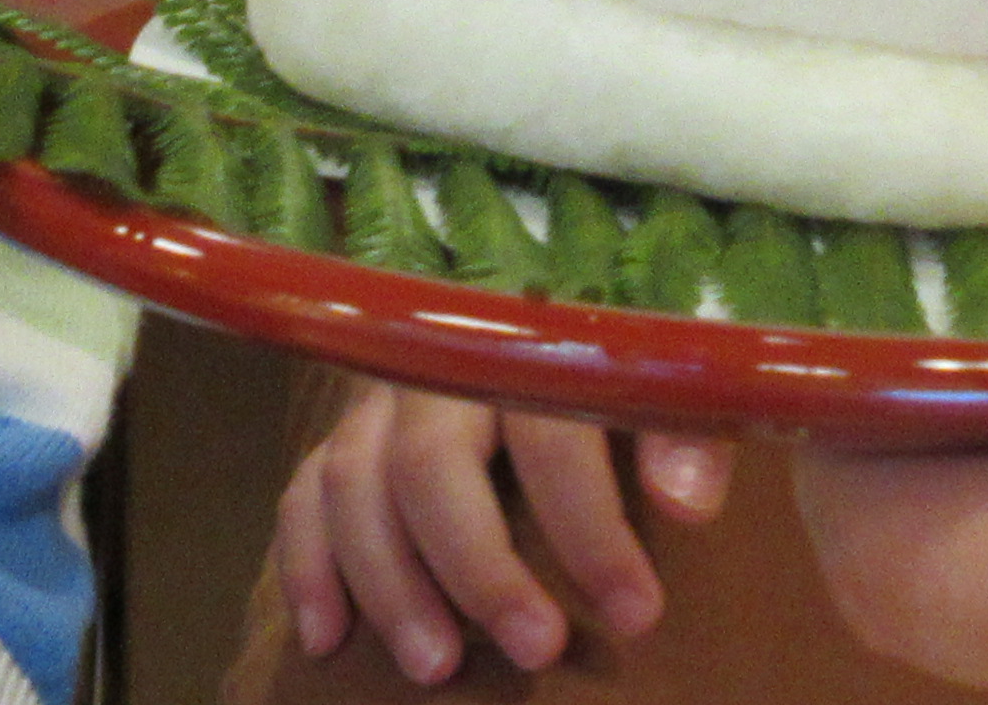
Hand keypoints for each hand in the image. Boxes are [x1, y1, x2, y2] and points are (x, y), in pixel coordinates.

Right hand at [275, 386, 732, 683]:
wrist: (554, 319)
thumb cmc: (617, 371)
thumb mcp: (669, 385)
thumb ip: (684, 431)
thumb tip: (686, 503)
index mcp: (529, 347)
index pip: (550, 432)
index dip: (589, 525)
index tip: (636, 613)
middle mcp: (439, 370)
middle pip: (429, 462)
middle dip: (477, 567)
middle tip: (537, 648)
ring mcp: (380, 403)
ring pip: (351, 482)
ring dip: (387, 581)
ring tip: (436, 667)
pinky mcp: (346, 437)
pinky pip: (302, 494)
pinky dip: (307, 565)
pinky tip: (326, 638)